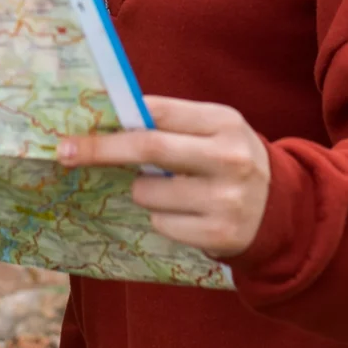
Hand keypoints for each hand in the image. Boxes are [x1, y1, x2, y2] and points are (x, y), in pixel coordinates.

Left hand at [57, 96, 270, 258]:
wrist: (283, 210)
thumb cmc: (230, 162)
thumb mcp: (214, 132)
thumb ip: (170, 124)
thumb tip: (105, 121)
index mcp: (224, 122)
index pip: (157, 113)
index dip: (113, 120)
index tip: (74, 129)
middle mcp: (229, 158)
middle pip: (149, 147)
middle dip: (100, 150)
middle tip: (64, 153)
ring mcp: (226, 199)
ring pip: (148, 192)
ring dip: (144, 192)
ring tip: (173, 191)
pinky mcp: (220, 234)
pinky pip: (162, 224)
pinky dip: (164, 218)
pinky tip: (189, 214)